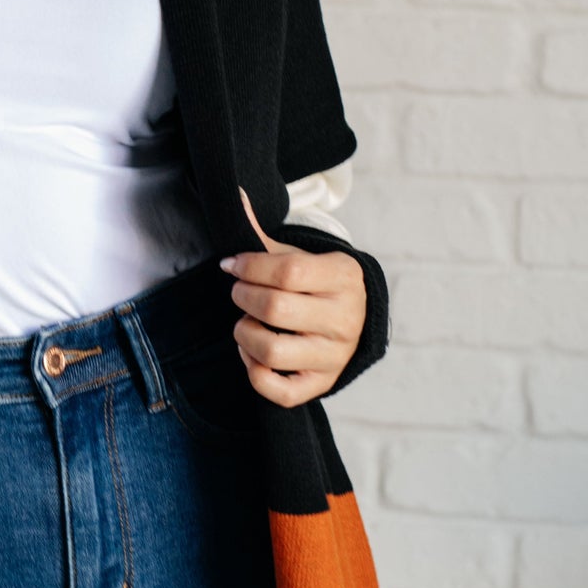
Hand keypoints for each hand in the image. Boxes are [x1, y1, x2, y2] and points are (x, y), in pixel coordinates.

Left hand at [219, 187, 366, 407]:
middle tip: (238, 292)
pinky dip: (254, 372)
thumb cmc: (317, 284)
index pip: (288, 272)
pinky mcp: (322, 384)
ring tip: (246, 323)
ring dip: (244, 335)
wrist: (355, 320)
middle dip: (242, 298)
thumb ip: (262, 234)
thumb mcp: (299, 255)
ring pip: (272, 352)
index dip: (249, 267)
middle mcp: (345, 319)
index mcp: (344, 277)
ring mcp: (335, 356)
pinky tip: (251, 353)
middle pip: (276, 310)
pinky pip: (279, 391)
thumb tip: (233, 195)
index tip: (232, 265)